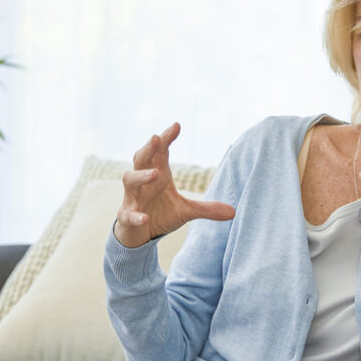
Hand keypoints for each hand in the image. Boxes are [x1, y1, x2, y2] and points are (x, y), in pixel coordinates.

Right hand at [114, 122, 235, 248]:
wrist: (139, 235)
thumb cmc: (160, 214)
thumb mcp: (187, 211)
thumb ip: (207, 209)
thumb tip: (233, 212)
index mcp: (158, 175)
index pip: (160, 152)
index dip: (166, 138)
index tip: (177, 125)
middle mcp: (143, 182)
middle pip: (141, 159)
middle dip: (148, 148)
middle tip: (156, 137)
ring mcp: (133, 198)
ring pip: (130, 180)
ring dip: (141, 176)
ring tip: (155, 173)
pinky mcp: (126, 216)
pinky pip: (128, 214)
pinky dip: (136, 215)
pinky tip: (145, 218)